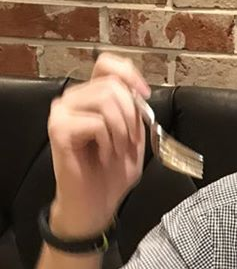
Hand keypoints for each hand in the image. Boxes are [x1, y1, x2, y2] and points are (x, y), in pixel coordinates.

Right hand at [47, 52, 150, 235]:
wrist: (97, 203)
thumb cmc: (112, 174)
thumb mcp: (134, 140)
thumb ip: (136, 114)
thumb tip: (139, 95)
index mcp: (92, 98)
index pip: (107, 65)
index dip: (129, 74)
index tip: (144, 95)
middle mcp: (74, 100)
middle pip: (113, 85)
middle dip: (132, 118)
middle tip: (128, 143)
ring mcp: (63, 113)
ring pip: (106, 100)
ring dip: (122, 131)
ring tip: (116, 151)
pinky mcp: (59, 129)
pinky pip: (97, 124)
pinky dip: (109, 143)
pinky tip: (104, 156)